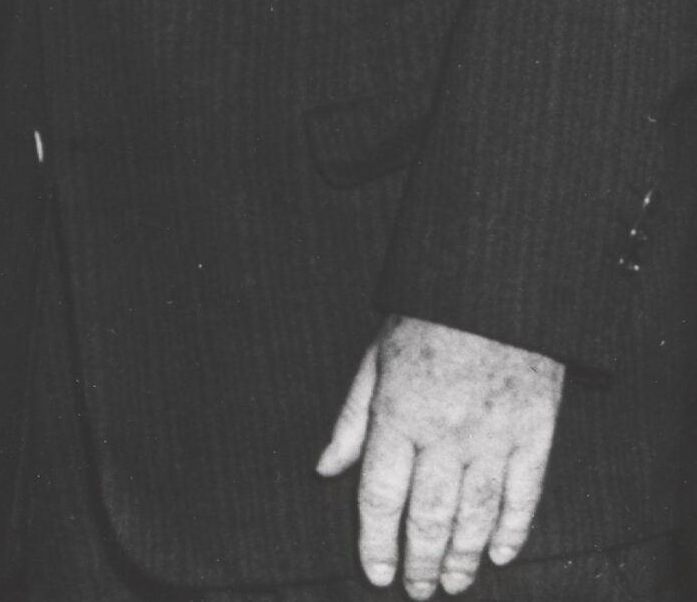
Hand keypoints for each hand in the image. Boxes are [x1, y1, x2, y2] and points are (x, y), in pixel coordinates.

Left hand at [317, 315, 564, 596]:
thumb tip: (326, 469)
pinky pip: (525, 495)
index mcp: (399, 414)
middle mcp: (446, 433)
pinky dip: (514, 530)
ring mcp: (494, 437)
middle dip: (420, 560)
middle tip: (416, 590)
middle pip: (431, 515)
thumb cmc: (425, 321)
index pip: (382, 494)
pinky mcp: (535, 435)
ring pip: (478, 515)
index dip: (376, 540)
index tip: (374, 572)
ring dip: (465, 557)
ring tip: (453, 583)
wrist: (494, 289)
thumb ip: (352, 420)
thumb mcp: (373, 361)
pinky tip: (501, 554)